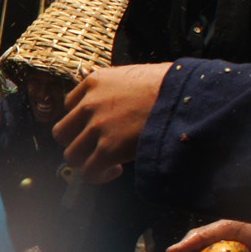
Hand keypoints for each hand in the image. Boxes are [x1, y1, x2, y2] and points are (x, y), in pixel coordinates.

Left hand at [52, 62, 170, 182]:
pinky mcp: (108, 148)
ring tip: (106, 162)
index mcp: (95, 81)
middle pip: (62, 132)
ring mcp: (97, 126)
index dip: (82, 120)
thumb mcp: (136, 75)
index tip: (97, 128)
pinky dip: (98, 175)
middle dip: (77, 142)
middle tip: (96, 147)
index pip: (70, 105)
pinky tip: (116, 170)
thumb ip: (118, 89)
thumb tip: (121, 104)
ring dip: (86, 161)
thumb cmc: (172, 84)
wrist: (188, 95)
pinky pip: (88, 171)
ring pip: (71, 154)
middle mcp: (89, 103)